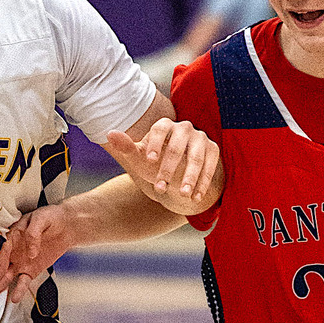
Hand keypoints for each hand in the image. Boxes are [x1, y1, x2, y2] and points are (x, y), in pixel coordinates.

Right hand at [0, 203, 75, 306]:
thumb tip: (31, 251)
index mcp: (11, 237)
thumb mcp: (42, 218)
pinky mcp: (30, 270)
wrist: (66, 225)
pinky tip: (13, 299)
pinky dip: (19, 290)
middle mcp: (11, 251)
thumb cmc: (51, 217)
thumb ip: (34, 232)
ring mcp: (19, 262)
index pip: (1, 252)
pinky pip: (23, 282)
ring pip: (5, 278)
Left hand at [105, 120, 222, 214]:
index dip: (155, 143)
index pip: (160, 129)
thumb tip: (110, 133)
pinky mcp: (213, 150)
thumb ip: (127, 147)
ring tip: (182, 194)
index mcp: (165, 125)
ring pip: (196, 158)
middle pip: (177, 146)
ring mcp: (200, 138)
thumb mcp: (141, 157)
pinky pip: (210, 165)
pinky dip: (203, 182)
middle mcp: (184, 128)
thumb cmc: (155, 162)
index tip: (150, 160)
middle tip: (160, 187)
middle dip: (168, 169)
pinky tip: (196, 197)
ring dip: (189, 178)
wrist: (179, 170)